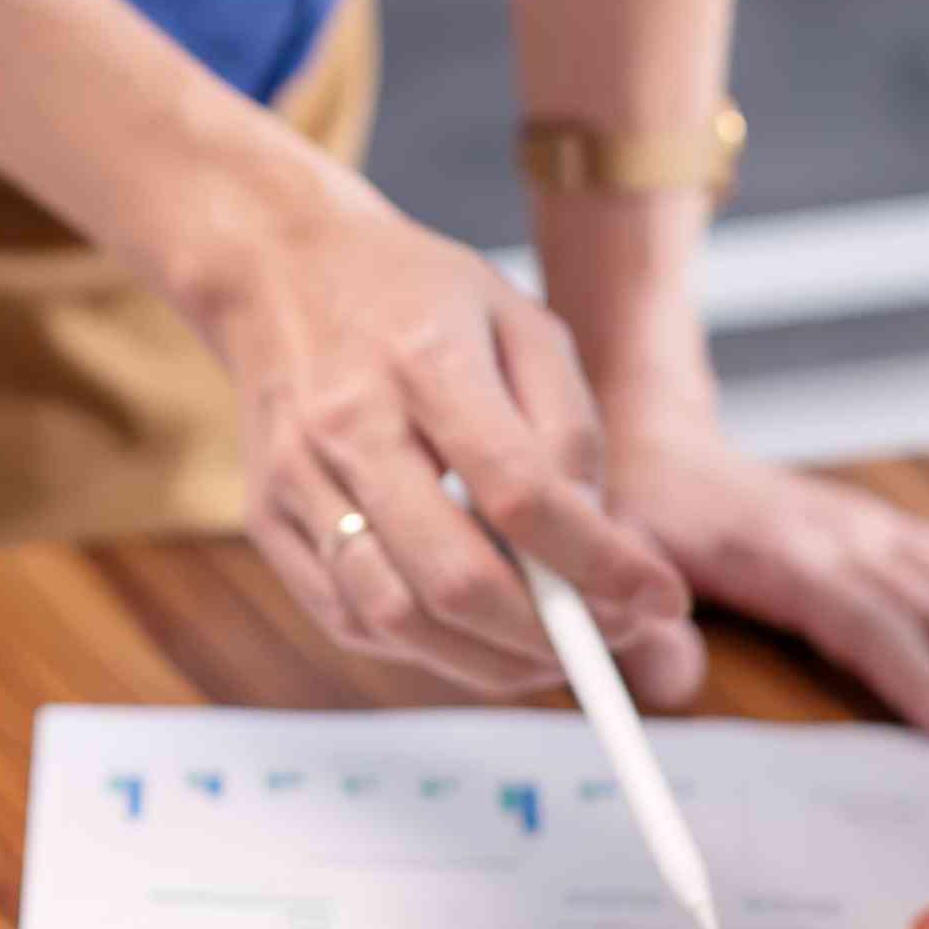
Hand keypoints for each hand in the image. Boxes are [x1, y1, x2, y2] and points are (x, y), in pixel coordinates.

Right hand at [191, 183, 693, 702]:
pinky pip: (348, 619)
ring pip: (395, 617)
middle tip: (613, 640)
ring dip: (488, 661)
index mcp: (424, 359)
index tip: (661, 597)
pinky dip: (424, 648)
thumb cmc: (415, 296)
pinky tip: (473, 632)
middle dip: (550, 636)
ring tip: (551, 652)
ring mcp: (295, 480)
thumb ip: (568, 429)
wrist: (278, 267)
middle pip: (453, 577)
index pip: (520, 494)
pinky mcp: (267, 520)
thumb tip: (597, 543)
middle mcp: (348, 426)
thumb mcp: (520, 321)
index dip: (599, 563)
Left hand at [602, 415, 928, 742]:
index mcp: (786, 557)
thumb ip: (636, 624)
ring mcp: (879, 533)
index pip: (868, 624)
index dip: (923, 681)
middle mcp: (850, 540)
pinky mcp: (892, 534)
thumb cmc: (636, 508)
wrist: (656, 438)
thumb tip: (672, 686)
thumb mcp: (614, 556)